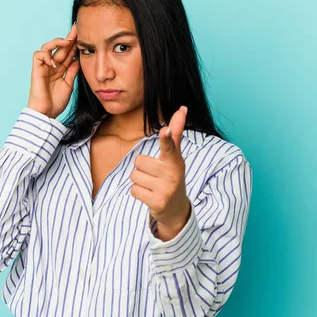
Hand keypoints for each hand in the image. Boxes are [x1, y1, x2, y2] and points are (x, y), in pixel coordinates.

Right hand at [27, 22, 79, 117]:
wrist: (46, 113)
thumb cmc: (56, 102)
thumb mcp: (69, 84)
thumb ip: (72, 71)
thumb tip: (77, 59)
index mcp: (60, 69)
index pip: (67, 53)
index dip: (74, 44)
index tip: (83, 36)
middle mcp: (52, 66)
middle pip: (60, 48)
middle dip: (69, 38)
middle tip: (77, 29)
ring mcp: (43, 67)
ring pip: (48, 47)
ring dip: (57, 43)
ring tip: (67, 42)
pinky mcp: (36, 70)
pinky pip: (38, 55)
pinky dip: (46, 55)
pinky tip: (54, 61)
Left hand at [129, 105, 190, 240]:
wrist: (176, 208)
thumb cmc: (172, 175)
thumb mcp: (175, 156)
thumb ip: (175, 133)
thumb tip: (182, 108)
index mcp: (176, 160)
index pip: (170, 146)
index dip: (166, 137)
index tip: (165, 130)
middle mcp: (172, 174)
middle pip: (139, 161)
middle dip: (143, 169)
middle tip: (156, 176)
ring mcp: (166, 189)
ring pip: (134, 176)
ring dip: (140, 181)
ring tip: (153, 186)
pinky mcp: (157, 202)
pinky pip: (134, 190)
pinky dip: (138, 193)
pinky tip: (150, 195)